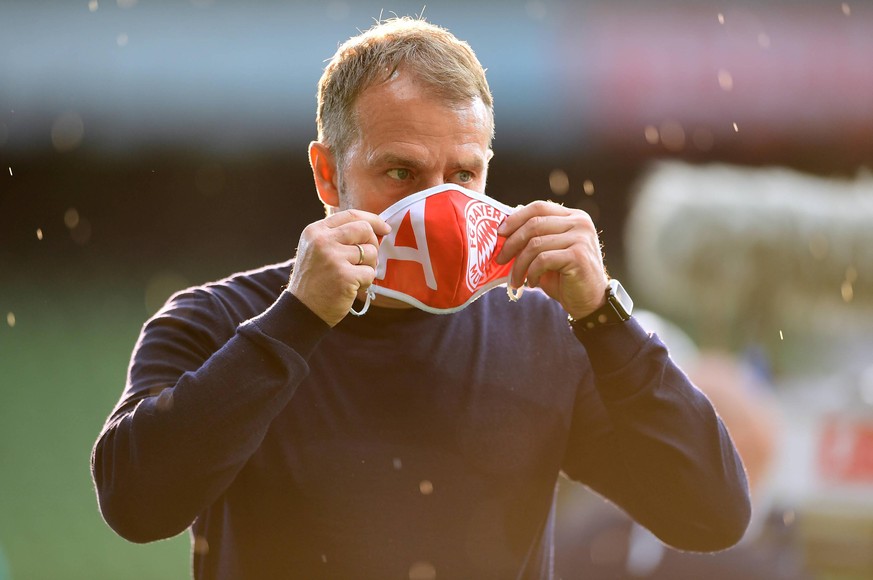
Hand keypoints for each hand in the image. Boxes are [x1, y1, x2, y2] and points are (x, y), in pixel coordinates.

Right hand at [288, 209, 390, 325]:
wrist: (302, 310)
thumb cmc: (315, 280)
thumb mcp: (317, 249)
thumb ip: (338, 235)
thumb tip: (373, 227)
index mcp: (315, 231)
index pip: (351, 215)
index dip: (372, 220)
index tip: (385, 228)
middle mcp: (322, 241)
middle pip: (364, 230)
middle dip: (373, 244)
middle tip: (367, 260)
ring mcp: (333, 258)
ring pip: (371, 252)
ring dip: (369, 266)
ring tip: (354, 276)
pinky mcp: (344, 276)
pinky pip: (370, 273)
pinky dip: (366, 282)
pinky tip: (352, 288)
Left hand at [496, 201, 607, 318]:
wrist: (589, 301)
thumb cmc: (565, 277)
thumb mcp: (548, 252)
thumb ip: (534, 237)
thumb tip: (503, 228)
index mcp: (573, 216)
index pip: (539, 207)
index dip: (516, 218)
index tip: (499, 233)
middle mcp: (580, 223)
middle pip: (534, 224)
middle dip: (512, 243)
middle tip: (500, 259)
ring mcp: (581, 238)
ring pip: (535, 244)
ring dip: (519, 264)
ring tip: (515, 279)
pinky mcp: (578, 256)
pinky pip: (542, 260)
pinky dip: (531, 272)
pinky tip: (532, 282)